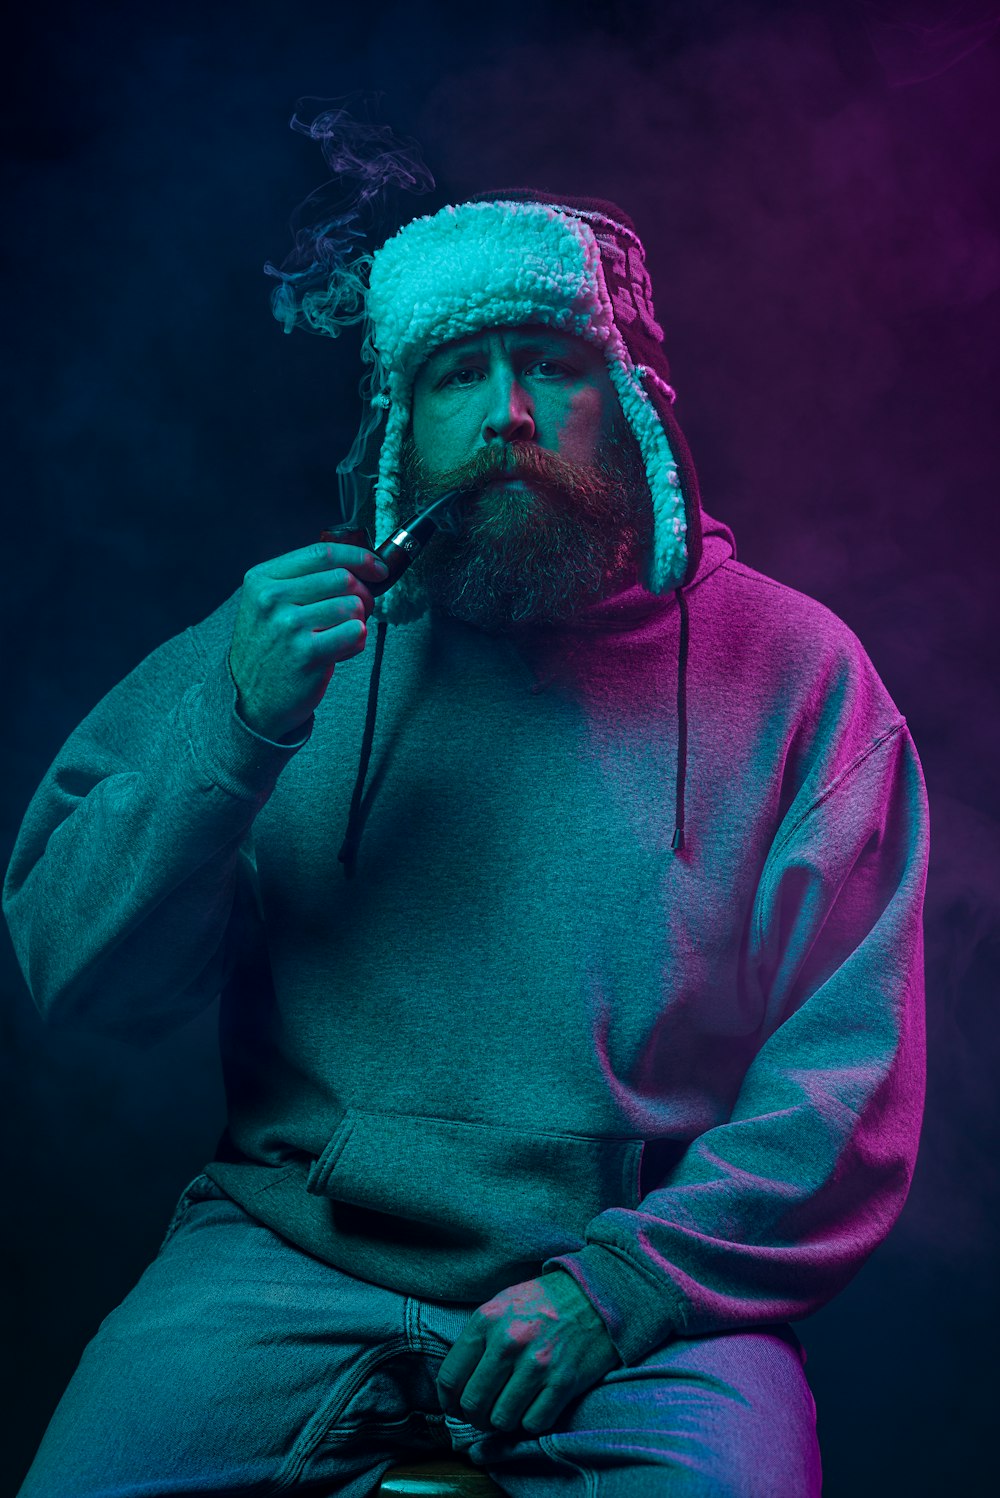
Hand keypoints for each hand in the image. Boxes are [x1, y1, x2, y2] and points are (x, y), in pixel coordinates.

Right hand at [228, 541, 389, 741]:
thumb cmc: (271, 648)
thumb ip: (305, 580)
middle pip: (343, 578)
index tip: (378, 568)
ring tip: (340, 636)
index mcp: (262, 579)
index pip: (323, 553)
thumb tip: (360, 563)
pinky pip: (356, 633)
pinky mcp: (307, 653)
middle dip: (363, 594)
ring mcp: (288, 626)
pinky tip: (338, 652)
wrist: (250, 698)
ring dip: (358, 621)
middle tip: (359, 611)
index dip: (359, 557)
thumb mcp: (269, 604)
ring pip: (353, 606)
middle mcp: (271, 598)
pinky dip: (356, 643)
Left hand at [436, 1271, 621, 1436]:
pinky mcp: (563, 1381)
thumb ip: (477, 1340)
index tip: (456, 1407)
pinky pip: (534, 1423)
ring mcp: (537, 1363)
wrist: (595, 1294)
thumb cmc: (544, 1302)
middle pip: (473, 1404)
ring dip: (505, 1421)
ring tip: (512, 1407)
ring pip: (501, 1420)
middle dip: (476, 1416)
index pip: (450, 1378)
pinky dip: (532, 1422)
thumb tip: (455, 1386)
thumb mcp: (502, 1305)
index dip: (449, 1401)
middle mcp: (509, 1341)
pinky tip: (535, 1405)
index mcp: (487, 1320)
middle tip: (485, 1413)